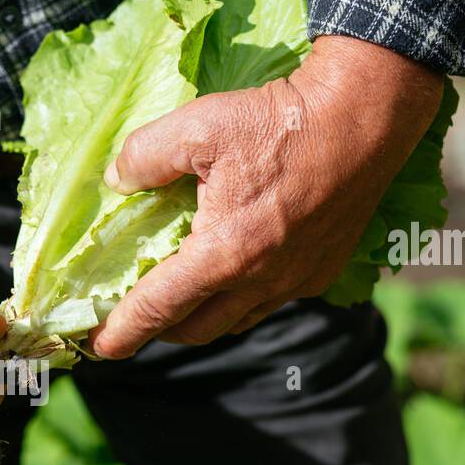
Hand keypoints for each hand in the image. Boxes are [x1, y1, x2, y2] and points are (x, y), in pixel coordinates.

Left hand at [89, 36, 444, 358]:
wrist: (366, 116)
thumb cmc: (280, 120)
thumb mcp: (197, 125)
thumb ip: (145, 156)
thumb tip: (118, 180)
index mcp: (223, 255)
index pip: (158, 308)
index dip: (122, 332)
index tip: (98, 348)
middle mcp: (260, 282)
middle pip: (194, 330)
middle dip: (157, 333)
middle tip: (131, 323)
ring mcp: (295, 281)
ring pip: (234, 321)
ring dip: (200, 320)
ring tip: (177, 306)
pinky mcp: (321, 272)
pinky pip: (270, 302)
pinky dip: (241, 301)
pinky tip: (233, 277)